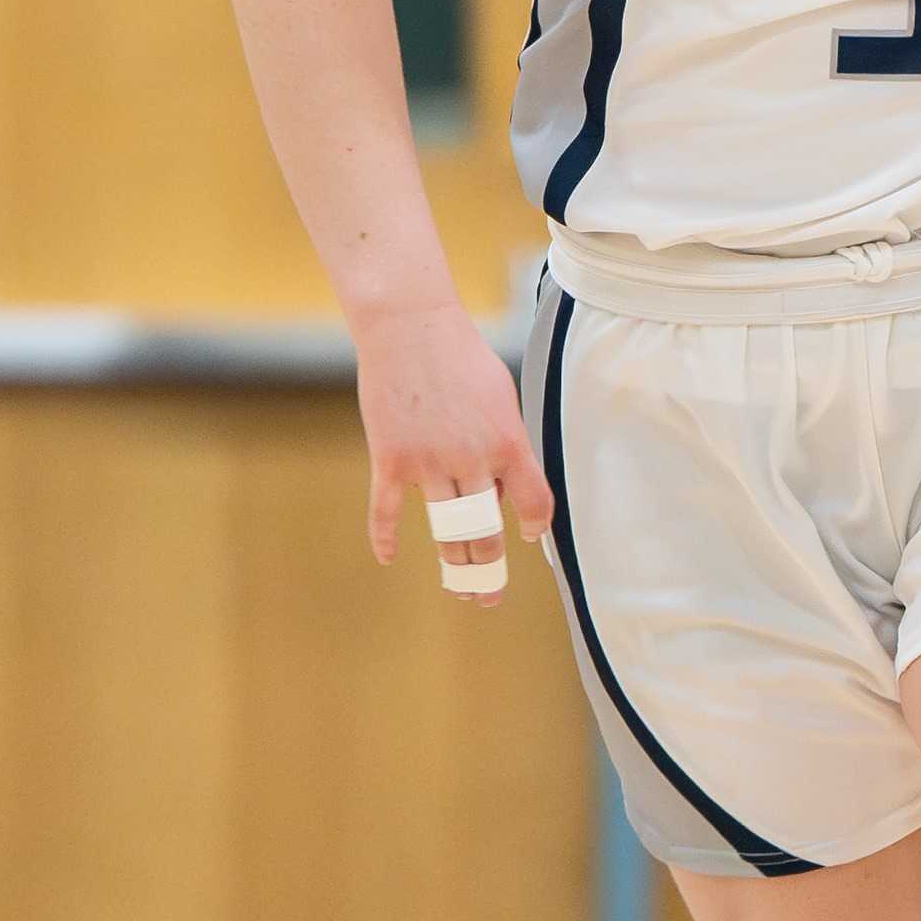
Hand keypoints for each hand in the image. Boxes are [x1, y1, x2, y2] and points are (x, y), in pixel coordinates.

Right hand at [355, 305, 554, 609]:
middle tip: (488, 593)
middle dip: (489, 568)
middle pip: (486, 531)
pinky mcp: (390, 459)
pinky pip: (387, 511)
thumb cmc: (461, 356)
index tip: (529, 538)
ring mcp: (428, 463)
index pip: (534, 502)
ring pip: (445, 530)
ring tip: (460, 587)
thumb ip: (504, 443)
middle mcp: (471, 458)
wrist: (410, 326)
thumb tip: (500, 488)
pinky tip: (388, 557)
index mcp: (508, 441)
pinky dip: (385, 537)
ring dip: (454, 564)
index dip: (535, 527)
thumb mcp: (501, 396)